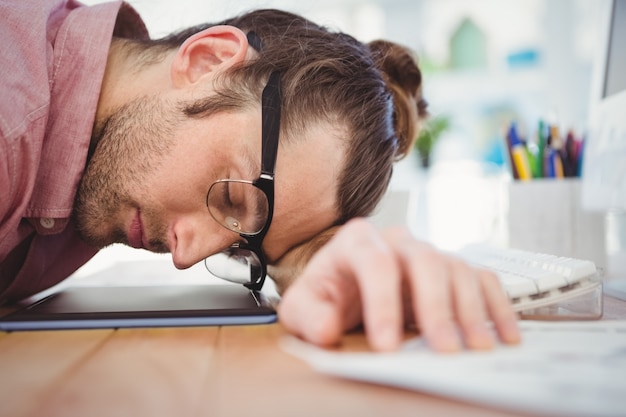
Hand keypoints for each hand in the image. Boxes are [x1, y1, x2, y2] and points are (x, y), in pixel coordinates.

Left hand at [278, 218, 520, 351]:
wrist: (345, 288)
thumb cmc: (327, 295)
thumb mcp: (302, 307)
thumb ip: (308, 315)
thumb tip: (326, 327)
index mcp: (357, 241)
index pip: (375, 264)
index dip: (383, 303)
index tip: (387, 345)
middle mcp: (397, 240)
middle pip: (425, 261)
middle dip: (436, 306)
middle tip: (444, 349)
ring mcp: (428, 252)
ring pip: (457, 267)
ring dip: (471, 308)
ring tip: (477, 346)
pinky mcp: (450, 269)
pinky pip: (481, 278)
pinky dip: (496, 304)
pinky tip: (504, 334)